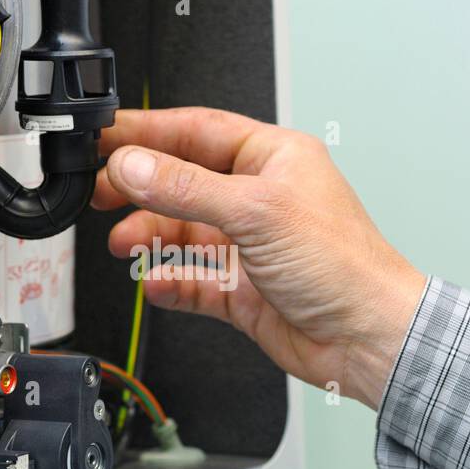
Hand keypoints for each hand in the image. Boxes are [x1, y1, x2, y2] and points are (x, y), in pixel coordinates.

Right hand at [95, 107, 426, 408]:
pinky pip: (194, 280)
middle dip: (140, 186)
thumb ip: (186, 187)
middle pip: (184, 180)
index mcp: (274, 159)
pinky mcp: (246, 290)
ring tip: (123, 242)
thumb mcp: (256, 211)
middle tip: (100, 190)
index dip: (147, 132)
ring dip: (151, 235)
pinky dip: (171, 281)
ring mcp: (252, 244)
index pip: (197, 131)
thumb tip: (133, 165)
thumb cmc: (344, 266)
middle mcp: (261, 197)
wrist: (369, 337)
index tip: (105, 136)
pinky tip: (155, 283)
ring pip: (185, 231)